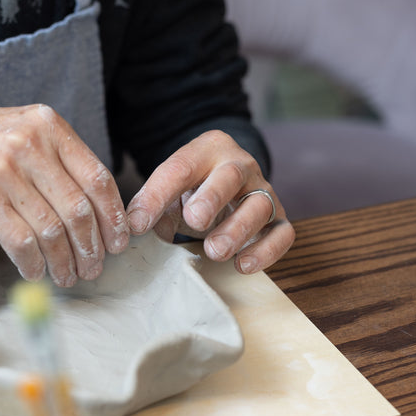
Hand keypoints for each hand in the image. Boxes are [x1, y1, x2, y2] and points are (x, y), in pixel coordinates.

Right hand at [0, 104, 129, 285]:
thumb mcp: (20, 131)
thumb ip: (57, 159)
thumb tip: (98, 208)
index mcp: (49, 126)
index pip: (98, 178)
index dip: (114, 217)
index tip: (119, 242)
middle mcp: (31, 144)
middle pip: (80, 209)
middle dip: (93, 248)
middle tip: (94, 268)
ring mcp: (6, 171)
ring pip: (54, 230)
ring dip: (65, 262)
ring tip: (68, 277)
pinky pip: (23, 242)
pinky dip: (35, 264)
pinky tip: (36, 273)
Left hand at [125, 130, 294, 272]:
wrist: (225, 189)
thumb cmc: (191, 192)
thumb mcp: (168, 191)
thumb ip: (150, 205)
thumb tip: (132, 227)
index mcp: (207, 150)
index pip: (181, 167)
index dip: (158, 195)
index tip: (138, 225)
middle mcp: (240, 165)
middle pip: (231, 175)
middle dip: (212, 198)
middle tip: (194, 221)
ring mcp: (263, 191)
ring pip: (260, 205)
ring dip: (237, 229)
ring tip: (215, 251)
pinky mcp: (278, 218)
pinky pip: (282, 233)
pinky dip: (266, 251)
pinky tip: (242, 265)